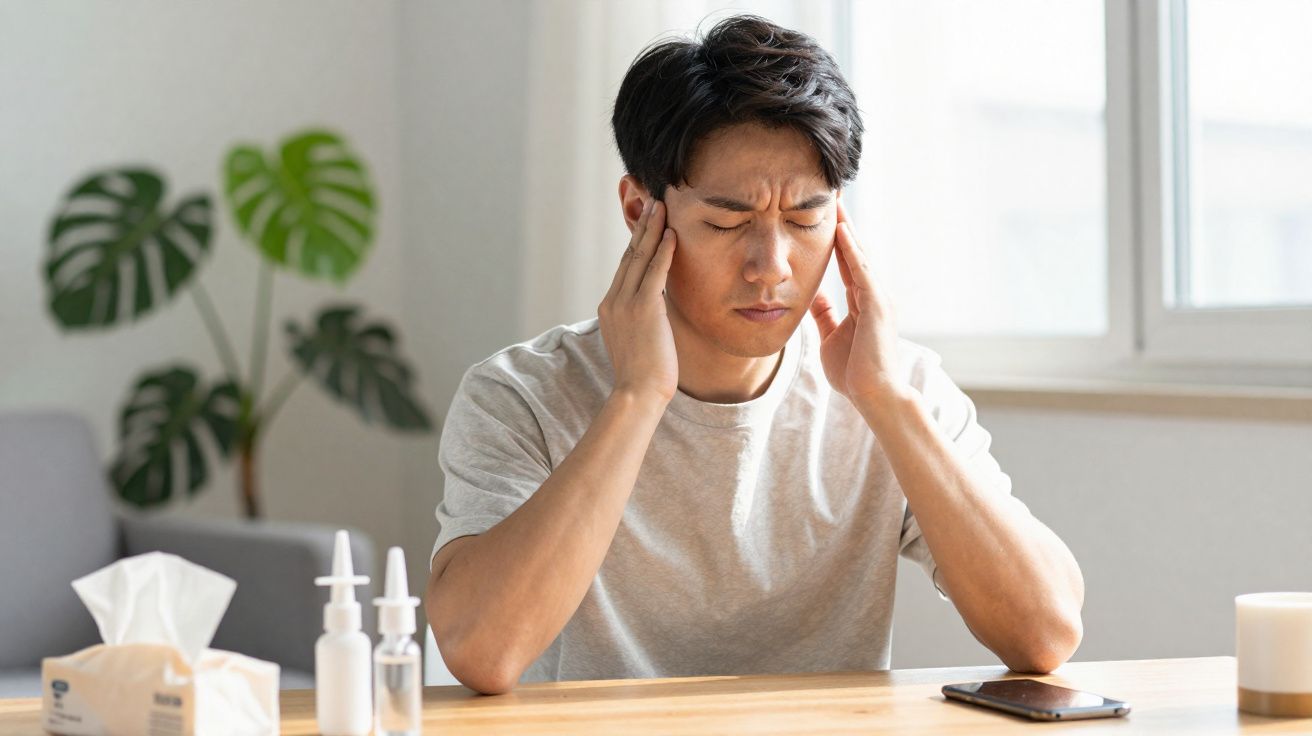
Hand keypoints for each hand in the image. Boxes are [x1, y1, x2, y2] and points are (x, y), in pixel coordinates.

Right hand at [598, 198, 678, 404]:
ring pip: (640, 257)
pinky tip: (673, 233)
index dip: (636, 241)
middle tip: (652, 200)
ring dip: (653, 229)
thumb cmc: (644, 374)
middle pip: (629, 254)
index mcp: (609, 307)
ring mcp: (626, 303)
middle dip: (643, 226)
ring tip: (662, 206)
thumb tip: (653, 311)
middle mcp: (613, 300)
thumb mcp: (636, 341)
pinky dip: (664, 250)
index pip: (625, 266)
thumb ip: (640, 320)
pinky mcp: (644, 308)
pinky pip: (655, 272)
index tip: (646, 221)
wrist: (638, 393)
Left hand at [808, 200, 904, 407]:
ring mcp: (878, 298)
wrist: (872, 395)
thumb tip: (813, 298)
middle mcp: (873, 295)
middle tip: (832, 196)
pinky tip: (841, 231)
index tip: (824, 216)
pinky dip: (851, 251)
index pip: (847, 263)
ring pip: (859, 256)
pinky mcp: (877, 305)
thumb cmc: (854, 373)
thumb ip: (825, 317)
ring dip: (846, 229)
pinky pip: (862, 272)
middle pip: (854, 252)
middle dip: (843, 225)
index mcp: (863, 302)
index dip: (836, 240)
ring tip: (835, 202)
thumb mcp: (830, 338)